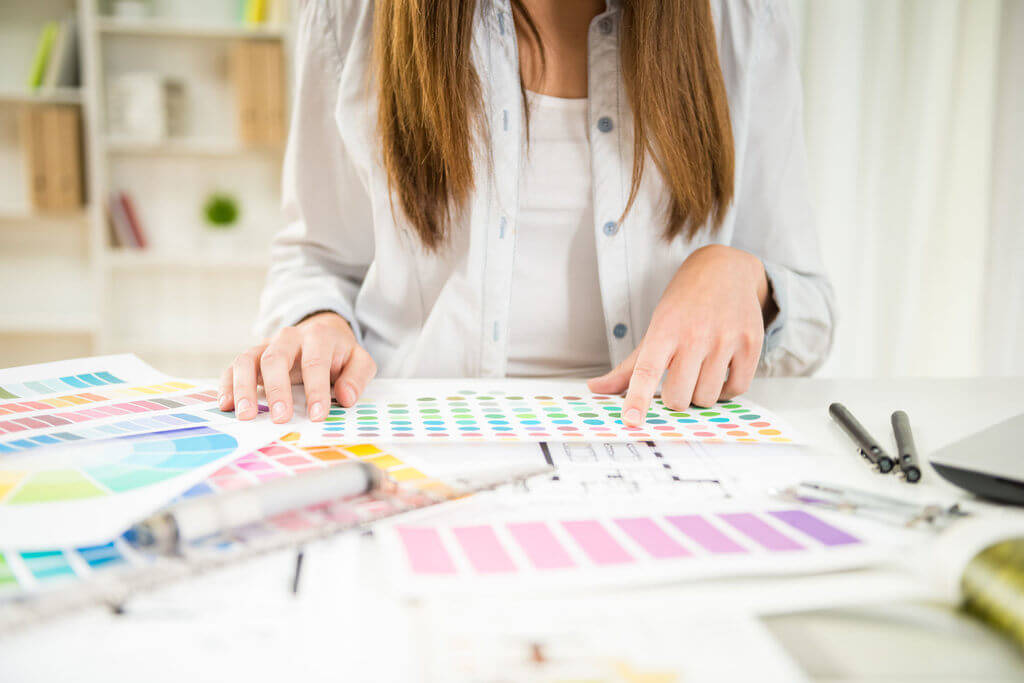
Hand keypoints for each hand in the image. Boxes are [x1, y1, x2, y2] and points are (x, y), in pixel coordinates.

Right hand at [219, 312, 376, 422]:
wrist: (322, 330)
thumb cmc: (339, 352)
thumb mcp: (359, 360)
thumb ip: (357, 377)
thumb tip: (346, 398)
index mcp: (318, 337)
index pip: (315, 362)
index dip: (316, 390)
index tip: (317, 415)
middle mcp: (288, 338)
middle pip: (276, 359)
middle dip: (277, 389)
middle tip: (280, 417)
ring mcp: (267, 346)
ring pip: (248, 360)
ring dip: (244, 388)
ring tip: (246, 415)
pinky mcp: (252, 357)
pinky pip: (234, 367)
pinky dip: (227, 384)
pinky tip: (226, 405)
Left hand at [588, 245, 771, 425]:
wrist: (724, 270)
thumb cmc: (684, 304)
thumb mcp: (654, 328)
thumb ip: (629, 366)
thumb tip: (595, 388)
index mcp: (665, 330)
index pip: (647, 370)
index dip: (638, 397)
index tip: (631, 419)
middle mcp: (696, 334)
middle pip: (679, 397)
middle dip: (675, 398)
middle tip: (678, 380)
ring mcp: (726, 338)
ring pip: (707, 397)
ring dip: (700, 394)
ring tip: (700, 372)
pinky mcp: (751, 343)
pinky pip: (737, 389)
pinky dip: (726, 390)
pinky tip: (720, 372)